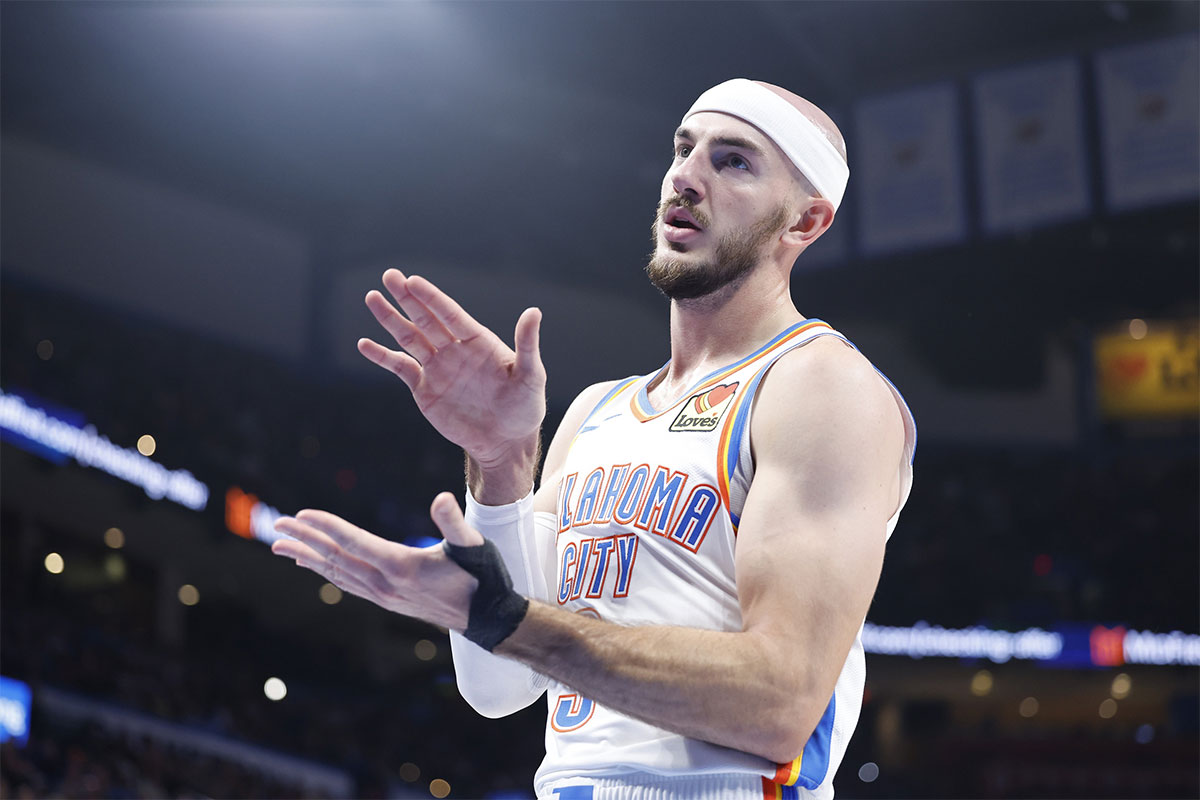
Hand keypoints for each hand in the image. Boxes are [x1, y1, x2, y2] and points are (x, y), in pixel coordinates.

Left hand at [271, 493, 483, 631]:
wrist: (487, 617)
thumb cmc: (482, 576)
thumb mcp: (473, 545)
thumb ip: (454, 522)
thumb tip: (441, 498)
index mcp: (402, 566)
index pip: (354, 542)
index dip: (326, 527)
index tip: (301, 514)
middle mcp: (386, 584)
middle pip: (336, 559)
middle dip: (305, 540)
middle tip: (278, 525)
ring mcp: (384, 595)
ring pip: (336, 574)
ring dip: (307, 557)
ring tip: (281, 545)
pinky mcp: (386, 600)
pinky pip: (346, 584)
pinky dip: (324, 572)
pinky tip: (311, 564)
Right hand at [358, 269, 545, 469]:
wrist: (505, 441)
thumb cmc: (524, 407)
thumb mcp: (531, 376)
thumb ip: (527, 344)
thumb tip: (534, 311)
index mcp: (478, 341)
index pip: (450, 314)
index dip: (432, 298)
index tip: (413, 281)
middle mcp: (454, 349)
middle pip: (426, 319)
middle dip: (407, 298)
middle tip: (389, 275)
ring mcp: (437, 368)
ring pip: (409, 338)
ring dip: (390, 319)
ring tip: (372, 297)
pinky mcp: (425, 389)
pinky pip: (400, 368)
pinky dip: (382, 356)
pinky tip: (364, 344)